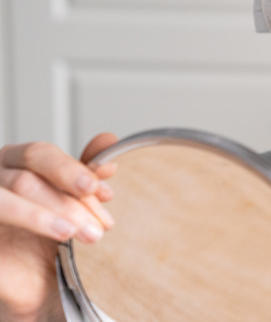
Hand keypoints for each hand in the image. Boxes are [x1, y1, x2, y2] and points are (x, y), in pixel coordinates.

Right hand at [0, 133, 117, 320]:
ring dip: (54, 213)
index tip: (104, 192)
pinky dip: (31, 219)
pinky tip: (60, 233)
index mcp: (15, 162)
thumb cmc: (43, 235)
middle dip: (70, 200)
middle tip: (101, 225)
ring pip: (13, 192)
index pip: (41, 155)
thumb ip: (84, 172)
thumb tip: (108, 140)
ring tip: (85, 234)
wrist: (25, 279)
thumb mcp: (71, 201)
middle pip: (29, 174)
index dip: (74, 171)